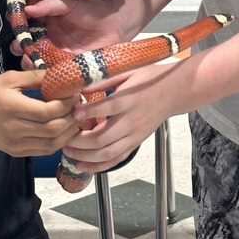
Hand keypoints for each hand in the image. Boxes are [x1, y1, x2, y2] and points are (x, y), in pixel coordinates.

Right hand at [0, 69, 80, 157]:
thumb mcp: (8, 78)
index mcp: (11, 107)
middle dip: (72, 118)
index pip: (46, 112)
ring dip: (69, 132)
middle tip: (80, 106)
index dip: (66, 104)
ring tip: (76, 118)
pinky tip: (65, 130)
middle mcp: (14, 128)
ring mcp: (16, 144)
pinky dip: (59, 142)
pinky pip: (44, 150)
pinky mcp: (16, 152)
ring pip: (51, 144)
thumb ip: (34, 77)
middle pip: (52, 129)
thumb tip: (59, 74)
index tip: (75, 94)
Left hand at [62, 60, 182, 172]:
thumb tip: (80, 85)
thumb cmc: (150, 78)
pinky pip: (117, 159)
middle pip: (103, 138)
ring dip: (85, 156)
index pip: (107, 107)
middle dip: (79, 141)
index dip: (87, 112)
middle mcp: (131, 120)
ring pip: (108, 153)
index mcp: (129, 99)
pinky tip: (84, 166)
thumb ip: (104, 80)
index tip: (72, 112)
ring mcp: (134, 135)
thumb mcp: (128, 71)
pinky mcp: (136, 143)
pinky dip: (99, 166)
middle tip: (64, 138)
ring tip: (69, 152)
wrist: (174, 92)